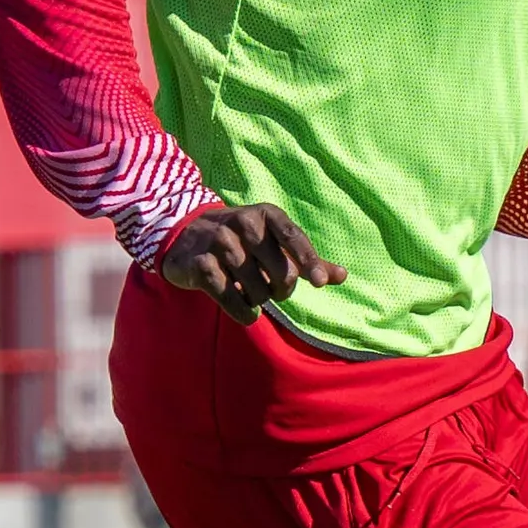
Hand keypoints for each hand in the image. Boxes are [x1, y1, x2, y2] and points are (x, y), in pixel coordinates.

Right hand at [154, 201, 344, 322]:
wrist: (185, 235)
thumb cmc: (241, 241)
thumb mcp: (272, 241)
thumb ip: (305, 260)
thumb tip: (343, 276)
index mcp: (266, 214)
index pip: (293, 237)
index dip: (308, 261)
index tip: (318, 282)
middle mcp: (243, 224)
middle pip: (281, 273)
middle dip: (281, 289)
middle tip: (269, 286)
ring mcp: (220, 244)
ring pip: (258, 291)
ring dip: (258, 300)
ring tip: (248, 290)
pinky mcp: (202, 266)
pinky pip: (233, 300)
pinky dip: (244, 313)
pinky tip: (244, 309)